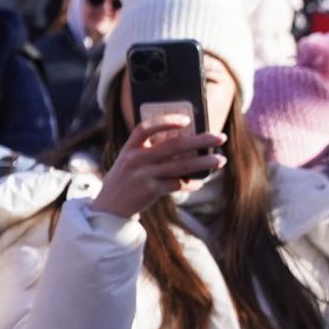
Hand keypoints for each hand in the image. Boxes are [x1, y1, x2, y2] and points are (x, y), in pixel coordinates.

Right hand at [91, 118, 225, 218]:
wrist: (108, 208)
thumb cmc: (125, 180)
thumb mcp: (129, 161)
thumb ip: (149, 151)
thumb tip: (185, 143)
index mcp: (130, 148)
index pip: (146, 128)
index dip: (166, 122)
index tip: (186, 120)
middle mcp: (136, 160)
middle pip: (173, 145)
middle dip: (200, 140)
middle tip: (220, 137)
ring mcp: (143, 176)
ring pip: (180, 166)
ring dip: (203, 163)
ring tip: (220, 160)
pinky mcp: (150, 191)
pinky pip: (177, 185)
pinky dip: (190, 184)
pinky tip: (199, 182)